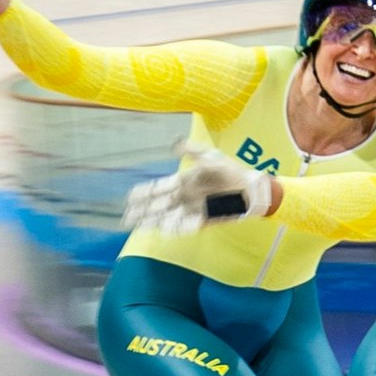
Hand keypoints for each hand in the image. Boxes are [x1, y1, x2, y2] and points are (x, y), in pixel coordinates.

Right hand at [122, 144, 273, 235]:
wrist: (251, 189)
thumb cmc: (231, 171)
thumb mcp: (211, 157)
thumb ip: (192, 151)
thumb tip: (176, 144)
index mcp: (183, 181)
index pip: (158, 188)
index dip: (143, 194)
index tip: (128, 198)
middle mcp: (184, 197)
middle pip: (158, 206)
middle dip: (142, 212)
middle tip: (125, 219)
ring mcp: (193, 209)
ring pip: (168, 217)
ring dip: (153, 222)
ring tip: (138, 227)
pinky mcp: (204, 220)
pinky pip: (187, 225)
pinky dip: (176, 228)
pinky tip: (163, 231)